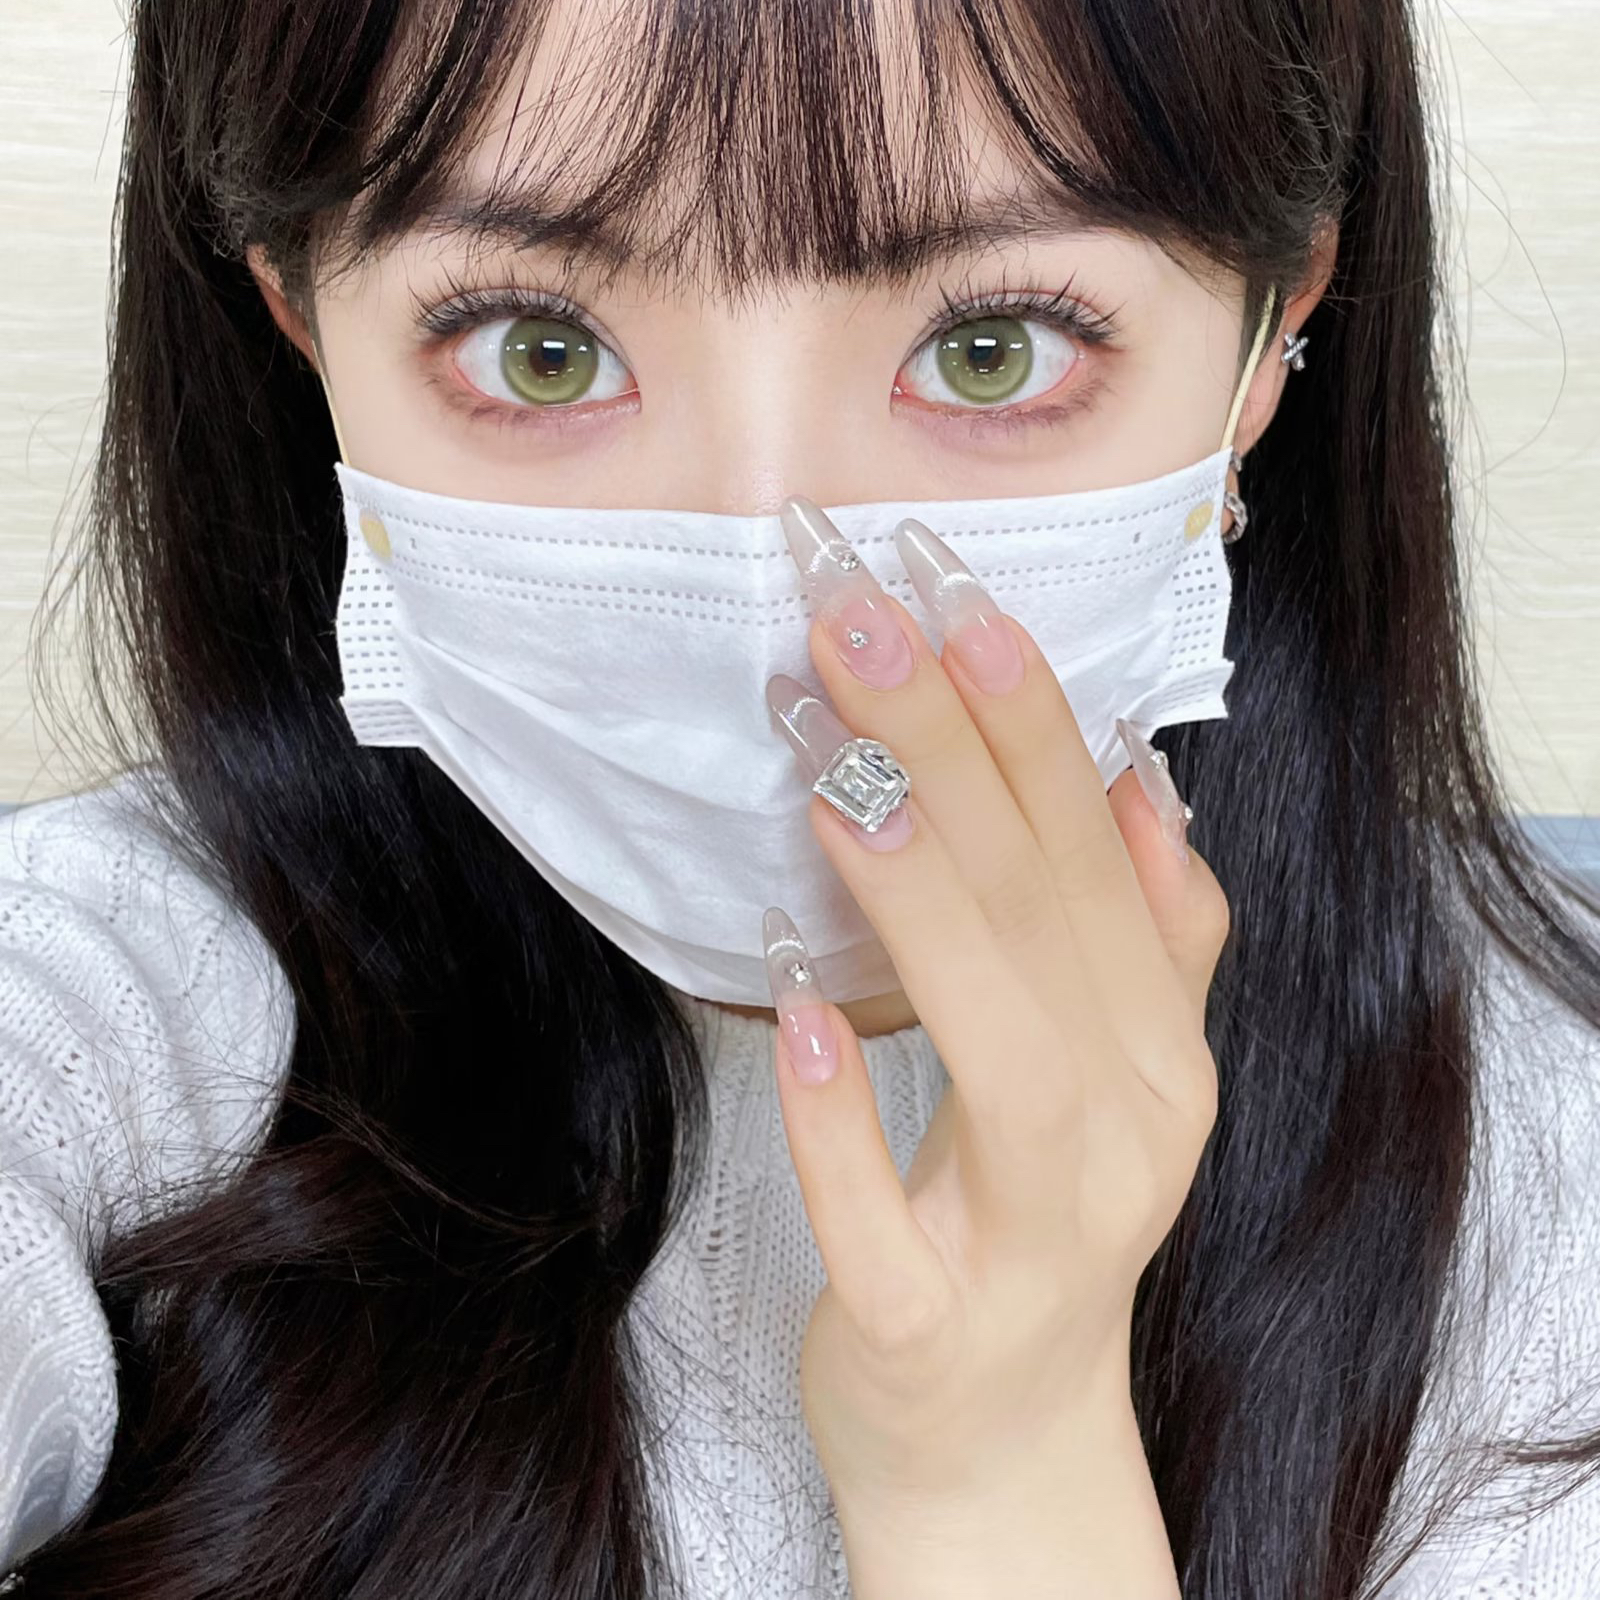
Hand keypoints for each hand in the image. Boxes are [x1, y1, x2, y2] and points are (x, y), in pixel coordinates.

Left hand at [762, 496, 1228, 1532]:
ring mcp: (1039, 1237)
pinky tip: (782, 1012)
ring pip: (1000, 1050)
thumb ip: (1143, 934)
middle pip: (1045, 918)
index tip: (953, 594)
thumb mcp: (1106, 1066)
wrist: (998, 1436)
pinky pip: (889, 1223)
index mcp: (1157, 1049)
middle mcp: (1127, 1130)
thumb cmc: (1025, 1213)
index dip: (1029, 720)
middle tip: (859, 621)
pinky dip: (841, 1121)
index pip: (1094, 858)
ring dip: (917, 901)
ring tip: (830, 775)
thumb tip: (1139, 781)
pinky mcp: (933, 1324)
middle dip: (953, 755)